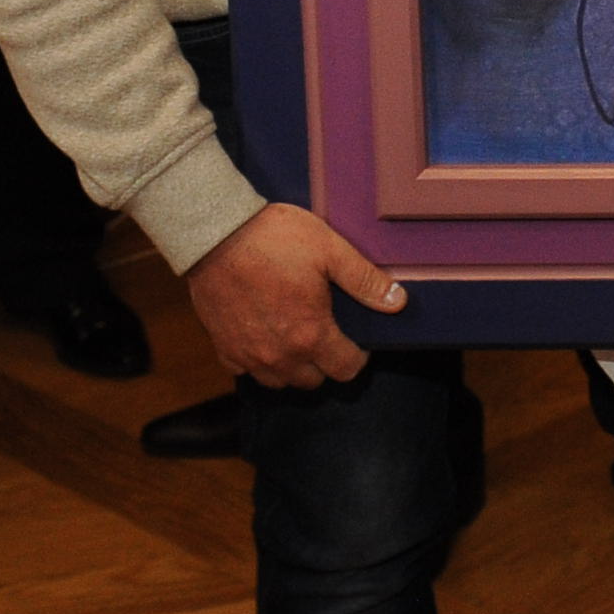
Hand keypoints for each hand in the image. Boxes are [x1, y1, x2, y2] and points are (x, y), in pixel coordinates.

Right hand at [184, 202, 407, 388]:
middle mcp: (280, 355)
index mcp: (311, 335)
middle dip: (325, 363)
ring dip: (292, 367)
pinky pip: (245, 371)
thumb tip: (398, 302)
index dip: (357, 356)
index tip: (355, 339)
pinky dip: (256, 361)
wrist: (215, 232)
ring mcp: (248, 355)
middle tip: (325, 333)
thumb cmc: (274, 238)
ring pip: (280, 381)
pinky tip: (262, 335)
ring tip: (295, 337)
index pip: (346, 370)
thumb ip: (365, 280)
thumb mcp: (329, 250)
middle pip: (313, 381)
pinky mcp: (223, 347)